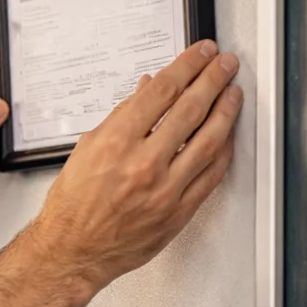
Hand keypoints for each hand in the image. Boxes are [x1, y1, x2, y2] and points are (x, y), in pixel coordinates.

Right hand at [28, 39, 242, 293]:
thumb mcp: (87, 149)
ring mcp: (165, 190)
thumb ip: (122, 118)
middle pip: (191, 109)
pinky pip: (211, 175)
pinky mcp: (179, 211)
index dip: (186, 66)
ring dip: (226, 111)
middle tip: (224, 64)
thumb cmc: (73, 206)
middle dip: (212, 79)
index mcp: (116, 143)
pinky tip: (227, 136)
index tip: (199, 54)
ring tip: (233, 93)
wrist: (74, 251)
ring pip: (209, 140)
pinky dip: (223, 150)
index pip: (162, 92)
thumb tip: (148, 92)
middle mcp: (143, 165)